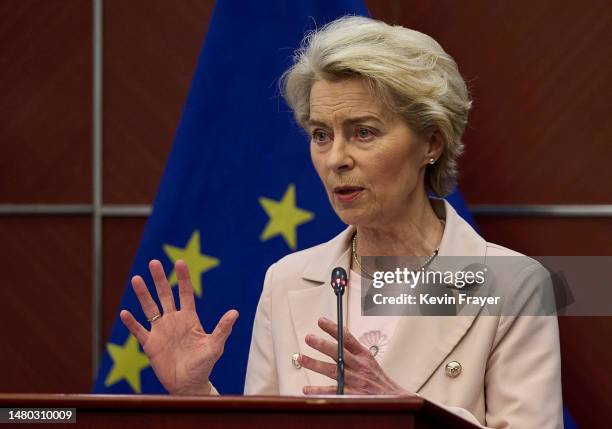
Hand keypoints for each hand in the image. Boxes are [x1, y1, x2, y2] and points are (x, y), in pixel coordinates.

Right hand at [120, 259, 237, 394]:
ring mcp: (160, 331)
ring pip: (150, 308)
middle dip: (159, 279)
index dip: (183, 278)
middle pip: (165, 295)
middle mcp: (173, 320)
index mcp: (189, 318)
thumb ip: (222, 329)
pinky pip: (139, 331)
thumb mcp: (214, 346)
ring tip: (136, 279)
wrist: (189, 384)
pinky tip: (125, 313)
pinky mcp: (150, 344)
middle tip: (153, 262)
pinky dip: (132, 323)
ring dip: (143, 295)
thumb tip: (235, 313)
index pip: (185, 293)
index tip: (179, 262)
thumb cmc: (204, 364)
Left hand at [299, 317, 414, 395]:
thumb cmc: (377, 378)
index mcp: (363, 355)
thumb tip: (340, 331)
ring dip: (315, 364)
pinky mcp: (352, 395)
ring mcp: (355, 380)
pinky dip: (319, 391)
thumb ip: (354, 347)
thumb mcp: (368, 358)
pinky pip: (333, 392)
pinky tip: (307, 389)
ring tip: (301, 358)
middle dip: (322, 344)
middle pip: (338, 353)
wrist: (393, 398)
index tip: (321, 321)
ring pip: (333, 370)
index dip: (333, 329)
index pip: (347, 338)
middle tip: (308, 337)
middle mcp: (359, 366)